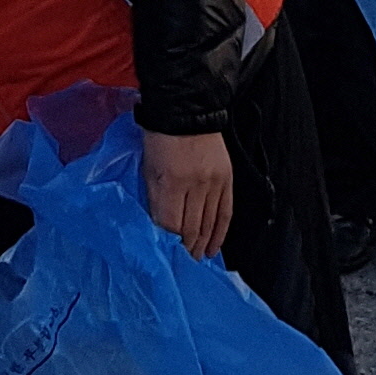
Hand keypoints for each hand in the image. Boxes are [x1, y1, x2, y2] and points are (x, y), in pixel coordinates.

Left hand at [143, 131, 233, 258]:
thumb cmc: (159, 139)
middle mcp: (196, 184)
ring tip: (196, 258)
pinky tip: (214, 247)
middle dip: (186, 249)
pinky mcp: (228, 179)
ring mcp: (214, 182)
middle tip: (182, 263)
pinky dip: (220, 232)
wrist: (186, 111)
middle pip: (192, 227)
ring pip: (210, 223)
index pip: (171, 224)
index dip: (169, 243)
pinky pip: (226, 212)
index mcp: (171, 181)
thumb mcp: (148, 169)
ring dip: (202, 244)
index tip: (166, 255)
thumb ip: (155, 200)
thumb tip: (161, 229)